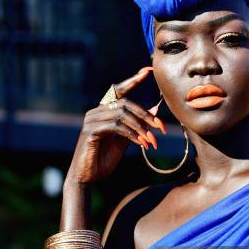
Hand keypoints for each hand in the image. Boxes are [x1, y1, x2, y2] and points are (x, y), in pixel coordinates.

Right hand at [65, 67, 165, 183]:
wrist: (87, 177)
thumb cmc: (103, 158)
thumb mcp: (124, 140)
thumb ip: (137, 125)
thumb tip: (155, 109)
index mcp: (103, 111)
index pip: (119, 91)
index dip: (133, 80)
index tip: (148, 71)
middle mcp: (96, 112)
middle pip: (125, 103)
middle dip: (146, 115)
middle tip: (160, 128)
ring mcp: (91, 121)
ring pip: (122, 114)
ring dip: (141, 127)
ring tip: (151, 141)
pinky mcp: (91, 132)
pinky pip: (116, 127)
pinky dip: (132, 134)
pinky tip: (140, 143)